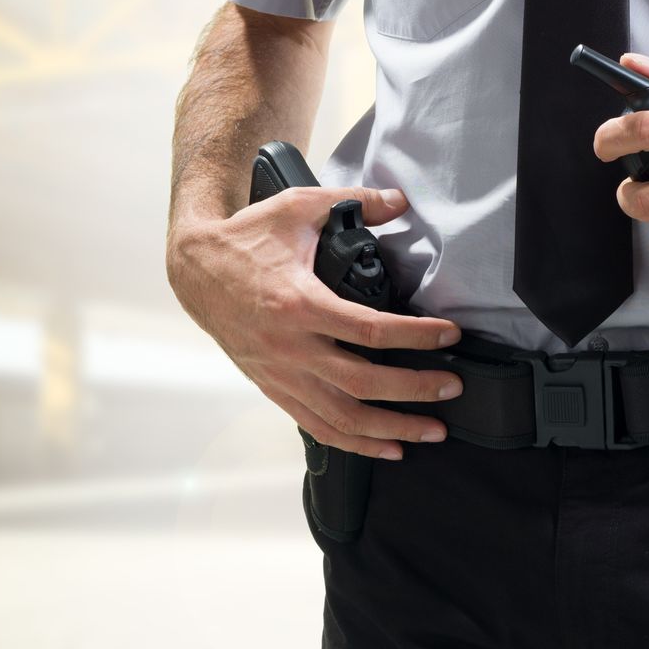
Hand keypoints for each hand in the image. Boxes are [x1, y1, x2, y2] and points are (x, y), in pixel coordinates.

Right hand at [166, 186, 463, 459]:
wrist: (195, 270)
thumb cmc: (246, 240)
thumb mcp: (298, 207)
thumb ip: (351, 202)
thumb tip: (398, 201)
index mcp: (298, 304)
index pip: (370, 331)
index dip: (417, 337)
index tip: (449, 336)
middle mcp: (290, 347)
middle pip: (363, 383)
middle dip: (415, 389)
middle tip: (453, 386)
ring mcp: (281, 374)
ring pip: (343, 416)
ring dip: (392, 428)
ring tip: (431, 431)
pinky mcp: (274, 387)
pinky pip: (318, 425)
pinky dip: (355, 442)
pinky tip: (387, 447)